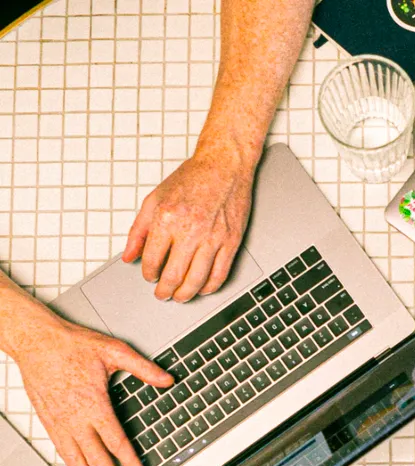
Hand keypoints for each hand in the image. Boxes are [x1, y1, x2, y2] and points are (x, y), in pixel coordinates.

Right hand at [17, 317, 173, 465]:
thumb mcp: (115, 351)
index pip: (116, 441)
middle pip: (97, 458)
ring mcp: (60, 422)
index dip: (129, 461)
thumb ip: (143, 369)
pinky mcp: (49, 421)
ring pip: (76, 460)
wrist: (37, 342)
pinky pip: (61, 451)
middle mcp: (75, 419)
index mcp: (94, 404)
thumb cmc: (73, 345)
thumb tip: (167, 379)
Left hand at [122, 152, 253, 302]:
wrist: (224, 165)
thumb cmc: (193, 178)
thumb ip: (139, 230)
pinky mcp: (231, 241)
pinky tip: (203, 288)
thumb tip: (129, 256)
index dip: (148, 274)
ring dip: (185, 294)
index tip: (150, 276)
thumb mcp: (155, 199)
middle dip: (164, 291)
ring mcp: (213, 237)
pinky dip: (210, 287)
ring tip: (180, 296)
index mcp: (167, 219)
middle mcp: (190, 230)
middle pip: (173, 276)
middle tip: (162, 294)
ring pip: (196, 280)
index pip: (151, 260)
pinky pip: (220, 273)